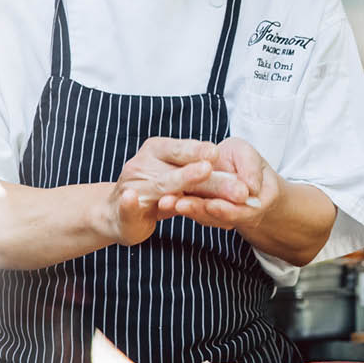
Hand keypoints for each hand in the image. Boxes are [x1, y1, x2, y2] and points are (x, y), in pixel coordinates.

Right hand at [107, 137, 244, 245]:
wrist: (119, 213)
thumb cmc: (158, 192)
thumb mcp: (181, 179)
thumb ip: (204, 177)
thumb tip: (244, 184)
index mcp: (158, 149)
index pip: (183, 149)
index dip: (199, 151)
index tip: (217, 154)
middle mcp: (144, 164)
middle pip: (178, 170)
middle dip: (202, 177)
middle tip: (225, 182)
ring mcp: (131, 185)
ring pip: (159, 186)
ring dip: (178, 184)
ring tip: (196, 177)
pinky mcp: (123, 209)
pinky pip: (126, 205)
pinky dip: (129, 202)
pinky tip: (130, 198)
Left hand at [158, 137, 278, 230]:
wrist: (236, 170)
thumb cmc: (244, 161)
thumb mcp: (250, 157)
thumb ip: (251, 169)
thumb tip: (251, 187)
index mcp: (254, 205)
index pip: (240, 211)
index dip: (226, 209)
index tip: (213, 205)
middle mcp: (234, 214)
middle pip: (215, 216)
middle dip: (198, 210)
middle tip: (181, 205)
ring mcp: (215, 213)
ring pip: (200, 214)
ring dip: (183, 209)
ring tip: (166, 203)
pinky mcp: (199, 209)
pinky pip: (189, 209)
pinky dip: (176, 205)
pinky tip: (163, 201)